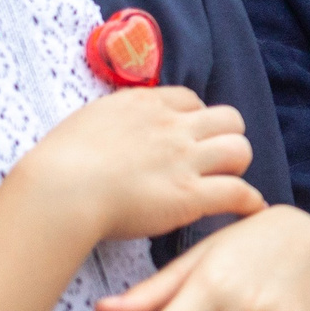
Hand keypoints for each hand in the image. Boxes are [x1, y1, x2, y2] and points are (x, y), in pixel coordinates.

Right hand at [12, 86, 262, 246]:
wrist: (61, 189)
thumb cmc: (58, 160)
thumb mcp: (89, 120)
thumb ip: (114, 120)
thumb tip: (118, 129)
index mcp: (146, 104)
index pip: (190, 100)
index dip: (194, 119)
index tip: (188, 137)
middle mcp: (172, 127)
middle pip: (228, 119)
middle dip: (226, 137)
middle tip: (213, 160)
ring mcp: (185, 161)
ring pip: (240, 149)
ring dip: (237, 166)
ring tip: (227, 181)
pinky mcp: (190, 196)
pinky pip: (238, 193)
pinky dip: (249, 202)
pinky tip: (251, 210)